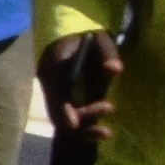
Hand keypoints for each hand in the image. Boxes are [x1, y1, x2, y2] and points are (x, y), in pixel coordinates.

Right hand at [40, 30, 120, 151]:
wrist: (74, 32)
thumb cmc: (86, 33)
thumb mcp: (99, 37)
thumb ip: (106, 51)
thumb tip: (114, 70)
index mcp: (53, 65)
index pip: (55, 91)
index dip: (63, 109)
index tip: (74, 125)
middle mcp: (49, 82)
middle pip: (57, 111)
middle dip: (81, 119)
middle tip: (109, 108)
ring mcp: (55, 91)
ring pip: (61, 119)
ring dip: (83, 128)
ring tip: (106, 132)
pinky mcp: (63, 97)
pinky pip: (68, 118)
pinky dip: (83, 127)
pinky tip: (100, 131)